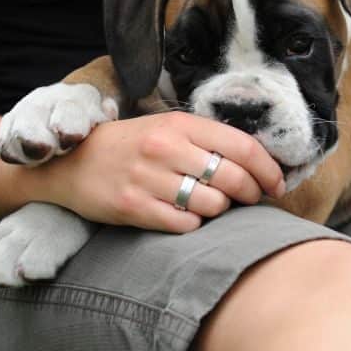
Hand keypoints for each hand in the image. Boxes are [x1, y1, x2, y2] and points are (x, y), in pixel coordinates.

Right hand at [32, 111, 286, 232]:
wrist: (73, 161)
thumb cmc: (132, 145)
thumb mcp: (168, 128)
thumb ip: (208, 140)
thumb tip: (257, 162)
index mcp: (181, 125)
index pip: (243, 147)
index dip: (268, 169)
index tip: (277, 184)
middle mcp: (166, 149)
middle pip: (232, 178)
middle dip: (251, 193)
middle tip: (251, 198)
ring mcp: (148, 179)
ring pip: (212, 205)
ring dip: (220, 210)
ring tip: (212, 205)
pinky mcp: (134, 208)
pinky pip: (185, 225)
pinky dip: (193, 225)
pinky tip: (186, 216)